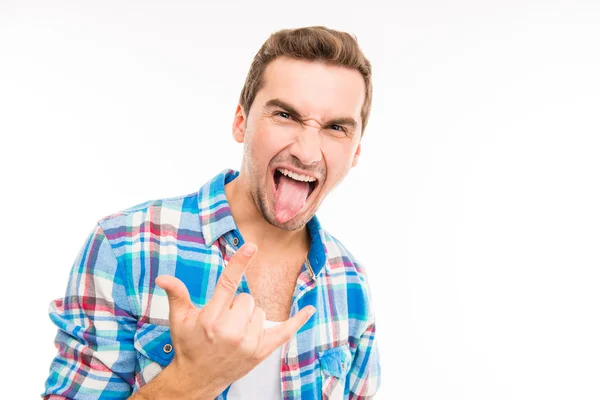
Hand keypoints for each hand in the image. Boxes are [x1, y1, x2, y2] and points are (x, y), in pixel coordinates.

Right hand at [155, 242, 314, 396]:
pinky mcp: (260, 353)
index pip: (228, 283)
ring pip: (260, 311)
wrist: (197, 379)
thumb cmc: (189, 346)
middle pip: (247, 298)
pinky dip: (297, 321)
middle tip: (224, 320)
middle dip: (237, 304)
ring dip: (250, 316)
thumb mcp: (179, 320)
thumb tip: (163, 277)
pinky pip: (283, 332)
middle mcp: (230, 331)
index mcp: (210, 319)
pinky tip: (308, 310)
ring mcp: (247, 343)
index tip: (251, 246)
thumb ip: (176, 295)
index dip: (240, 262)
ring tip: (234, 330)